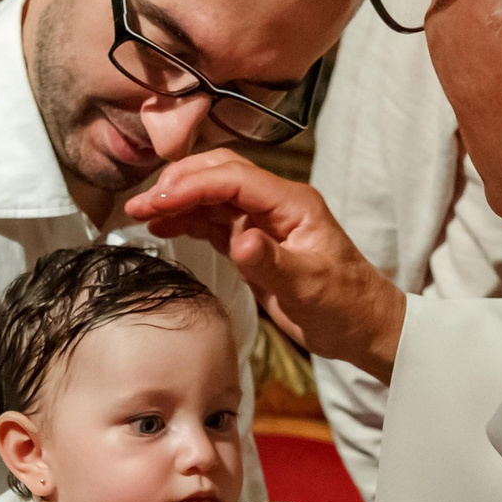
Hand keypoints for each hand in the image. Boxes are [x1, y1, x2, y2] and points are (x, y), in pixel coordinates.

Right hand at [126, 150, 406, 381]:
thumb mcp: (310, 287)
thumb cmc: (346, 304)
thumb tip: (240, 239)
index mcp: (292, 204)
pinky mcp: (253, 242)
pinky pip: (214, 222)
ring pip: (212, 196)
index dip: (192, 185)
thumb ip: (272, 262)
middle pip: (219, 175)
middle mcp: (275, 205)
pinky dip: (186, 221)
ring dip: (176, 201)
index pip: (233, 179)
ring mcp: (263, 222)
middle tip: (140, 205)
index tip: (158, 201)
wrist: (362, 327)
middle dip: (177, 184)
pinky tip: (162, 227)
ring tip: (140, 215)